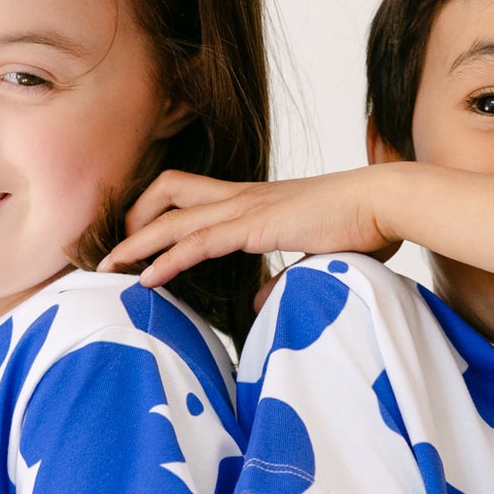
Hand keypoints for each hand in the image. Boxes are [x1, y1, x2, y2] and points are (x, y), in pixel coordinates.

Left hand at [99, 166, 405, 293]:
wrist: (386, 203)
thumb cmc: (363, 225)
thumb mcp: (315, 256)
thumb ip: (284, 275)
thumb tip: (261, 300)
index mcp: (254, 200)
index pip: (190, 196)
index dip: (157, 214)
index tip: (136, 243)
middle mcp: (242, 197)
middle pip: (167, 193)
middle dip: (132, 221)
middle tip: (112, 254)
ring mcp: (247, 207)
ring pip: (172, 218)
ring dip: (135, 244)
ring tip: (107, 267)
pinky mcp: (256, 224)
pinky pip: (198, 241)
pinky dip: (167, 259)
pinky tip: (147, 278)